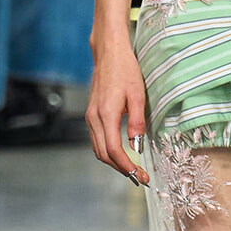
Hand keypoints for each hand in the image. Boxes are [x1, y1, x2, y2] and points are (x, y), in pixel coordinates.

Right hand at [86, 38, 149, 181]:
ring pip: (98, 149)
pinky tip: (121, 153)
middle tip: (139, 176)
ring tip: (132, 168)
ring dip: (114, 162)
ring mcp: (90, 116)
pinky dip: (108, 151)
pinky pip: (96, 140)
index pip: (114, 150)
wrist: (109, 54)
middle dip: (121, 169)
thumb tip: (137, 143)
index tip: (140, 175)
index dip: (127, 166)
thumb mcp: (137, 94)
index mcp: (106, 114)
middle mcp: (94, 118)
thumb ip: (137, 120)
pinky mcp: (91, 114)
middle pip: (103, 154)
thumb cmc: (125, 70)